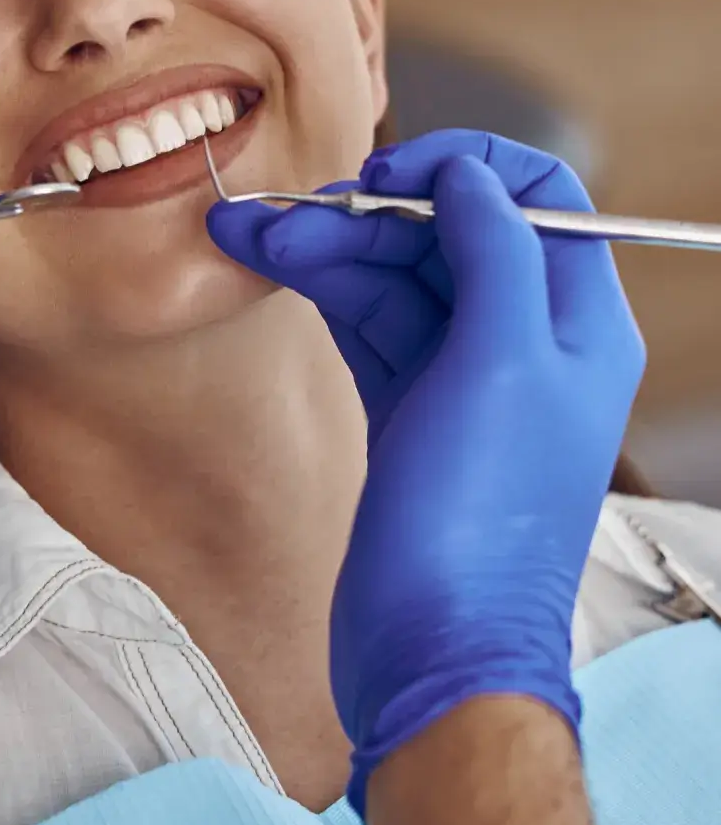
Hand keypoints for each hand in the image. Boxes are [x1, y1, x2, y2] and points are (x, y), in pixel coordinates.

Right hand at [208, 130, 644, 813]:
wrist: (435, 654)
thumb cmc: (480, 522)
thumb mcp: (501, 366)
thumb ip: (494, 255)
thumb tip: (467, 178)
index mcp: (577, 325)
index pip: (536, 201)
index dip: (461, 169)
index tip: (388, 172)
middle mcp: (526, 345)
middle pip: (449, 236)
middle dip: (365, 214)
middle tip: (281, 215)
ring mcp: (464, 383)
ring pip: (397, 281)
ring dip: (325, 251)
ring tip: (246, 235)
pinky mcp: (409, 416)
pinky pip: (368, 327)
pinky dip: (323, 294)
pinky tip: (273, 268)